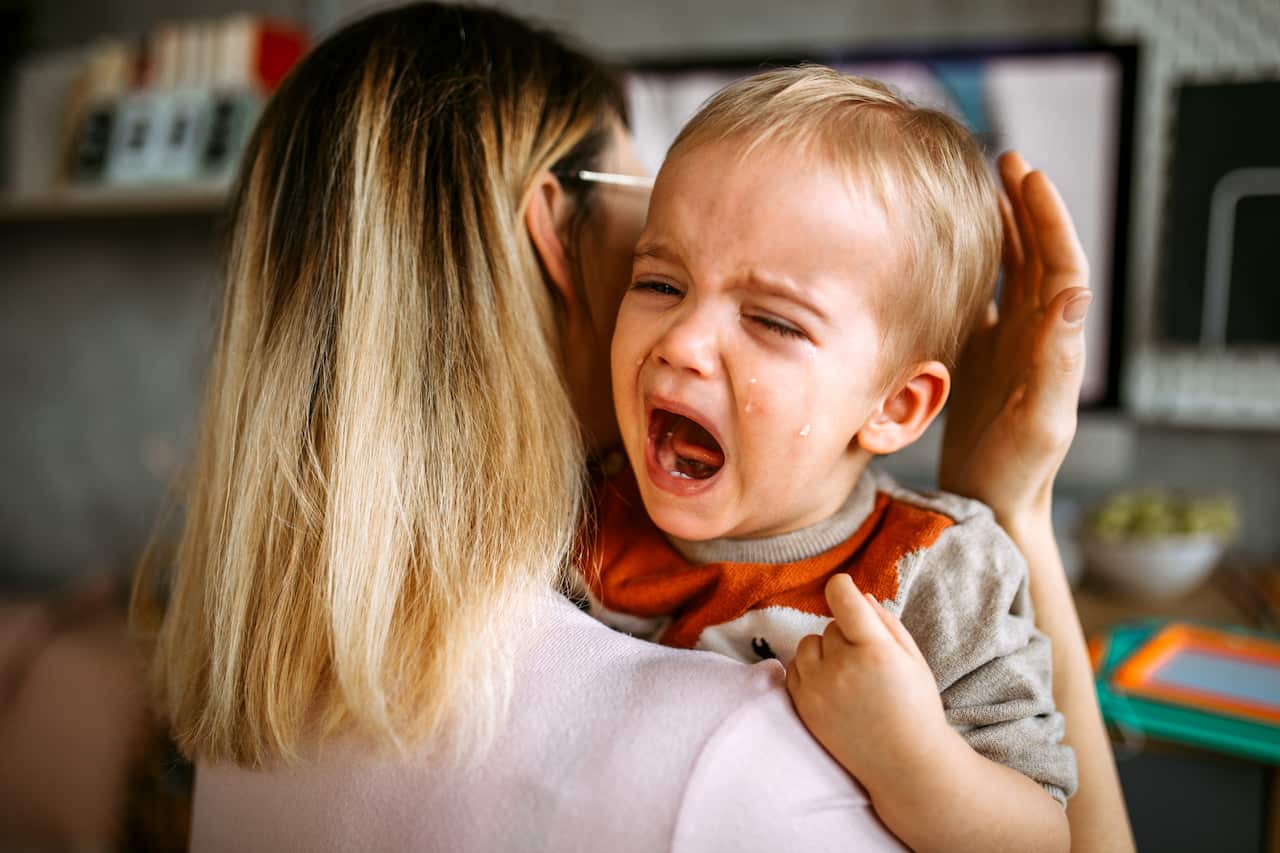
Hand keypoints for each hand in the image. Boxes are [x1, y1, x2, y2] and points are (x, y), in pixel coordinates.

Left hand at [786, 575, 948, 784]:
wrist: (905, 764)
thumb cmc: (915, 707)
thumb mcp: (913, 659)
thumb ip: (886, 622)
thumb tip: (858, 595)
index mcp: (875, 650)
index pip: (842, 598)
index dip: (842, 588)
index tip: (844, 589)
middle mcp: (842, 667)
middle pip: (829, 625)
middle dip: (846, 635)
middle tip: (867, 663)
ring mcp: (818, 688)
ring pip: (808, 644)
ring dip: (824, 652)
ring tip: (849, 676)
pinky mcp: (802, 706)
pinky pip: (794, 668)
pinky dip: (809, 671)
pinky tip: (833, 688)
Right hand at [940, 151, 1091, 529]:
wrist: (993, 503)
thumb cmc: (1017, 470)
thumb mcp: (1042, 419)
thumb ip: (1057, 360)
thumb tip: (1073, 293)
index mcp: (1054, 340)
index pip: (1059, 264)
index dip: (1047, 218)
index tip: (1028, 176)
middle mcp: (1035, 334)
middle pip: (1037, 255)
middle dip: (1025, 206)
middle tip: (1005, 160)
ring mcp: (1008, 343)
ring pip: (1010, 270)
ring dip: (1002, 228)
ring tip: (983, 187)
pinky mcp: (981, 356)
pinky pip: (981, 298)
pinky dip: (973, 266)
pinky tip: (953, 248)